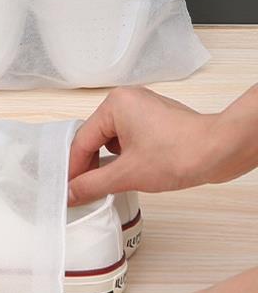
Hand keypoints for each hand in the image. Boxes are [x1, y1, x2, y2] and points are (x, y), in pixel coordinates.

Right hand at [67, 86, 218, 205]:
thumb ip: (93, 184)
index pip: (83, 140)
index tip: (70, 187)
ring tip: (109, 183)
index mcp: (114, 104)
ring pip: (113, 139)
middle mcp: (127, 100)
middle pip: (96, 138)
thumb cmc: (181, 153)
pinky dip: (126, 156)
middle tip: (85, 189)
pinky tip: (130, 173)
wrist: (222, 151)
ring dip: (110, 161)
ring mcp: (143, 108)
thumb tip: (72, 192)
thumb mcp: (128, 174)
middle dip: (92, 164)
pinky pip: (130, 138)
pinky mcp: (157, 120)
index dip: (75, 168)